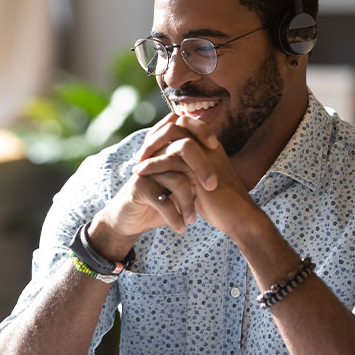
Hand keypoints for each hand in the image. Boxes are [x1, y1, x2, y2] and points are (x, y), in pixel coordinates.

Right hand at [87, 114, 220, 258]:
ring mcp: (146, 171)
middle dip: (203, 169)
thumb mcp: (179, 187)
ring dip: (188, 203)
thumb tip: (224, 166)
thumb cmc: (160, 201)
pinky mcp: (138, 188)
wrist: (130, 220)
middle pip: (183, 149)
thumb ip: (194, 173)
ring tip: (193, 220)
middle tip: (212, 188)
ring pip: (177, 180)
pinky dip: (175, 217)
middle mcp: (155, 156)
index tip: (216, 146)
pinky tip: (181, 228)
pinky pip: (163, 200)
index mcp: (165, 150)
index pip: (184, 127)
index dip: (201, 130)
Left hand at [131, 113, 261, 235]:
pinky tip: (140, 173)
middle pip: (176, 123)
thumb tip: (164, 161)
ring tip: (137, 164)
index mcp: (208, 144)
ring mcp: (205, 154)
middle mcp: (208, 144)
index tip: (148, 148)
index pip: (182, 122)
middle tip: (140, 154)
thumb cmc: (218, 202)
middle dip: (154, 136)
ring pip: (173, 136)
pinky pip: (171, 158)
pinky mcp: (201, 169)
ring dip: (151, 147)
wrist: (237, 218)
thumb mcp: (198, 180)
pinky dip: (152, 164)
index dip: (162, 131)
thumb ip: (185, 167)